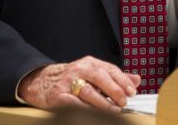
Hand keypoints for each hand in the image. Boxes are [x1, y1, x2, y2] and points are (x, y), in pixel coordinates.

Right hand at [17, 56, 140, 111]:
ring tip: (114, 109)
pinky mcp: (58, 96)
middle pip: (100, 77)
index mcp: (90, 63)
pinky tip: (94, 113)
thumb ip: (115, 77)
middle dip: (115, 89)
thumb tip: (137, 80)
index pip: (110, 69)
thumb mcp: (93, 73)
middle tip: (124, 100)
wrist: (41, 81)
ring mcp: (68, 82)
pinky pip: (74, 103)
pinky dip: (85, 109)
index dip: (122, 80)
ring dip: (103, 102)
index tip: (132, 91)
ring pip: (88, 91)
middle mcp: (79, 70)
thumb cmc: (71, 78)